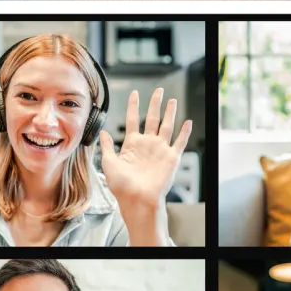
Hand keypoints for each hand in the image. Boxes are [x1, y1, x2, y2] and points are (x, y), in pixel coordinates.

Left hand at [99, 88, 192, 209]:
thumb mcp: (109, 163)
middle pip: (152, 118)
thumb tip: (102, 132)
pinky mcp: (171, 158)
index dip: (133, 106)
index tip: (134, 94)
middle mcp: (147, 145)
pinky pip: (180, 142)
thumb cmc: (122, 186)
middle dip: (155, 104)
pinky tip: (188, 122)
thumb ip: (107, 146)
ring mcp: (160, 150)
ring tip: (172, 100)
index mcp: (132, 144)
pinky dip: (185, 132)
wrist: (137, 199)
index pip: (132, 119)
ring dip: (170, 113)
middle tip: (158, 91)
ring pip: (167, 126)